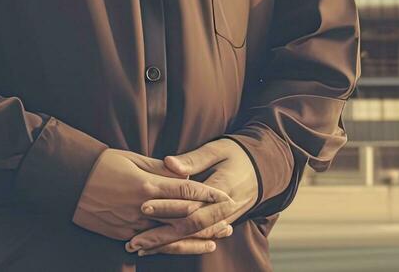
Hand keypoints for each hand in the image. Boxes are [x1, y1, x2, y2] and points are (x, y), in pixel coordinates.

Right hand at [71, 148, 234, 241]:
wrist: (69, 181)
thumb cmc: (102, 163)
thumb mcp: (133, 159)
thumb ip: (160, 169)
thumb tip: (184, 175)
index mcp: (147, 185)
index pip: (186, 192)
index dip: (208, 195)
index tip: (226, 196)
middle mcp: (143, 209)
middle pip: (183, 218)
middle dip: (209, 220)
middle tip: (230, 222)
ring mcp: (132, 225)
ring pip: (171, 237)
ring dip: (195, 239)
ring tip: (215, 241)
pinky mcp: (122, 235)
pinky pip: (151, 245)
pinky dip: (170, 247)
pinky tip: (185, 248)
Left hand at [125, 138, 259, 256]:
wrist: (264, 168)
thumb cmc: (236, 154)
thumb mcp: (217, 149)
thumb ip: (193, 159)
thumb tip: (169, 163)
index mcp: (222, 188)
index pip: (192, 203)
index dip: (168, 207)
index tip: (143, 206)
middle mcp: (224, 209)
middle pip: (190, 227)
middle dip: (161, 235)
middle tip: (134, 240)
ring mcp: (224, 220)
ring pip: (193, 238)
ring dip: (166, 245)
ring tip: (139, 249)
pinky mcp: (221, 225)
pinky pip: (199, 239)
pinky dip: (178, 245)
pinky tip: (157, 249)